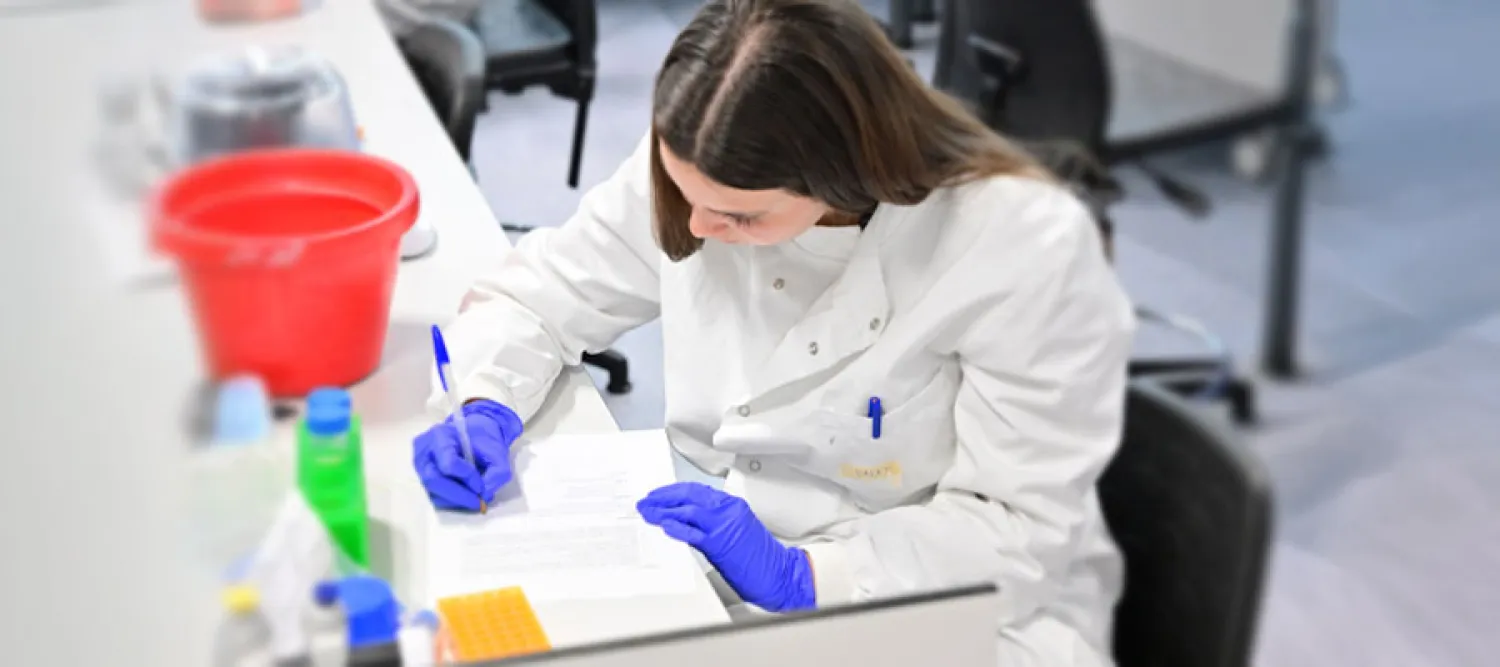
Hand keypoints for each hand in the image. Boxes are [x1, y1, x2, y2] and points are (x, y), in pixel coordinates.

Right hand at [412, 400, 522, 511]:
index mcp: (439, 436)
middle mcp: (423, 451)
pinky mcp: (422, 478)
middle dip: (458, 495)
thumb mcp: (498, 450)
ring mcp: (420, 466)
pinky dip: (451, 500)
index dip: (466, 478)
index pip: (449, 463)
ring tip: (475, 498)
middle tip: (478, 502)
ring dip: (455, 500)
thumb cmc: (482, 438)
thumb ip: (497, 471)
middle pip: (434, 480)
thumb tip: (485, 494)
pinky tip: (466, 496)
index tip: (482, 486)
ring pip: (433, 491)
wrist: (473, 433)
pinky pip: (434, 495)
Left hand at [637, 482, 814, 611]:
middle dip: (664, 497)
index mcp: (732, 505)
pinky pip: (693, 532)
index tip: (658, 495)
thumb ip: (713, 523)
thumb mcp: (736, 532)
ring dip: (663, 511)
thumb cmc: (759, 559)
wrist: (779, 573)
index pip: (696, 490)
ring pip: (688, 510)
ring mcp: (724, 525)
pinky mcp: (720, 543)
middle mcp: (727, 510)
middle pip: (689, 495)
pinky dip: (677, 527)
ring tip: (648, 513)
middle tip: (646, 502)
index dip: (674, 491)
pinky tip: (664, 525)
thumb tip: (685, 523)